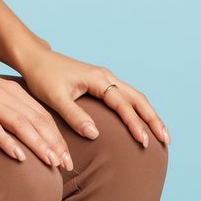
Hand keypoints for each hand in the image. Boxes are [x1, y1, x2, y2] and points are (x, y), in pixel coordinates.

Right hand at [0, 58, 75, 169]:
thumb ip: (5, 106)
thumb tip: (23, 129)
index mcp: (10, 90)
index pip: (41, 115)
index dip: (57, 136)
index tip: (67, 157)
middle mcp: (2, 93)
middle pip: (36, 120)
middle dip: (54, 144)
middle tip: (67, 165)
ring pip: (20, 124)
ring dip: (38, 144)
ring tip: (51, 162)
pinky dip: (7, 142)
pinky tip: (18, 156)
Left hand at [18, 48, 169, 147]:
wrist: (35, 59)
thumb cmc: (42, 77)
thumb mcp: (54, 97)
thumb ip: (74, 115)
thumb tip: (94, 134)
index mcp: (97, 78)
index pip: (122, 103)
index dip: (134, 123)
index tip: (143, 141)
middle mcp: (106, 76)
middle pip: (137, 98)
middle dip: (153, 118)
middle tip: (165, 140)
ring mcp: (105, 78)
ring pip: (135, 96)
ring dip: (149, 114)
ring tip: (161, 135)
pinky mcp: (101, 83)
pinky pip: (126, 97)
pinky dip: (138, 110)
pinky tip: (142, 123)